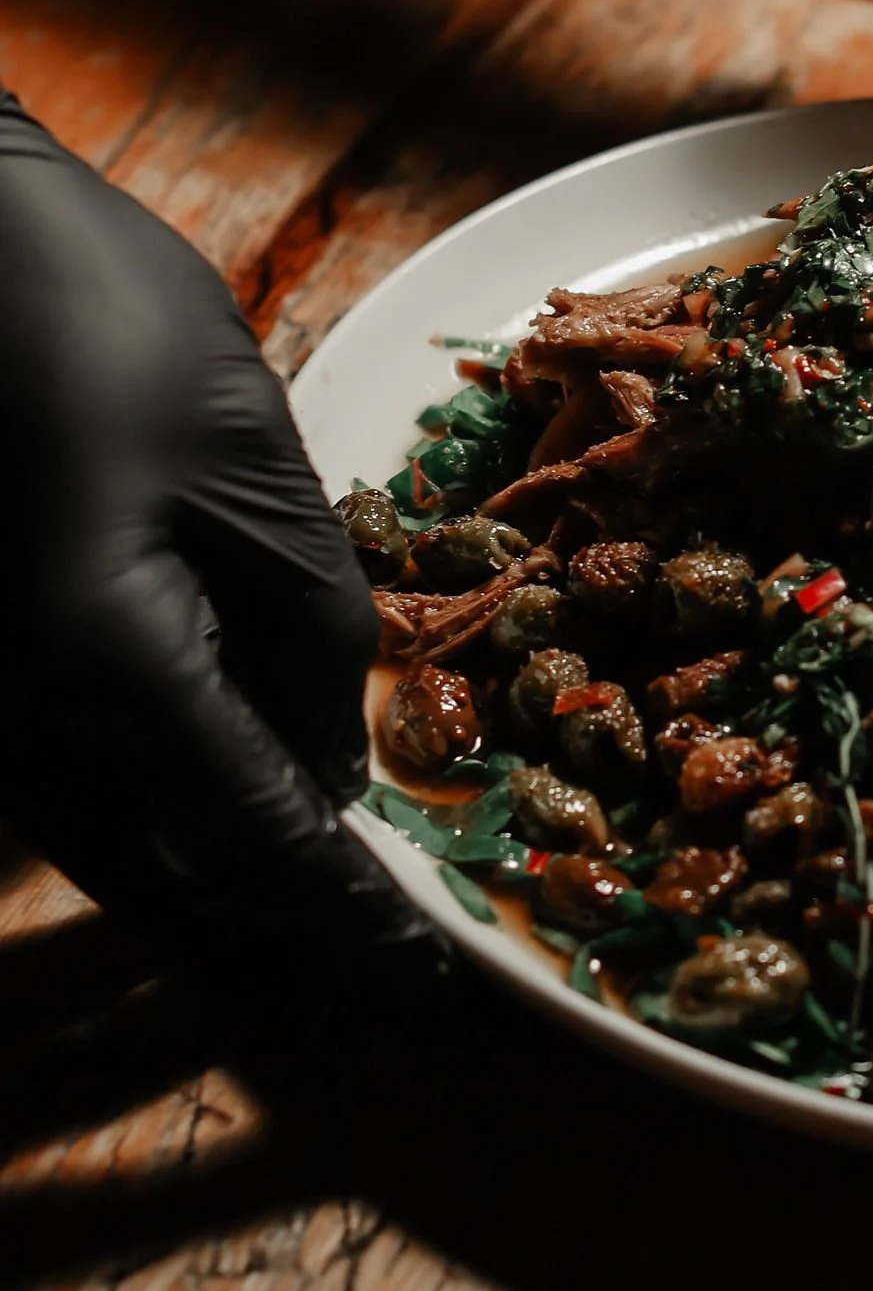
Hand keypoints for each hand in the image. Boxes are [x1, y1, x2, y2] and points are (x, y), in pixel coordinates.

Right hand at [0, 99, 412, 968]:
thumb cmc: (96, 321)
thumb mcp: (250, 466)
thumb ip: (313, 626)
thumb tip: (334, 764)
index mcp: (113, 671)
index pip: (256, 836)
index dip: (342, 911)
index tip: (416, 969)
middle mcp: (33, 717)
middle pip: (170, 879)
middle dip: (277, 928)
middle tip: (375, 964)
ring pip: (109, 848)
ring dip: (214, 887)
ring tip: (313, 909)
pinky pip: (67, 788)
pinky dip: (151, 823)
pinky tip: (221, 805)